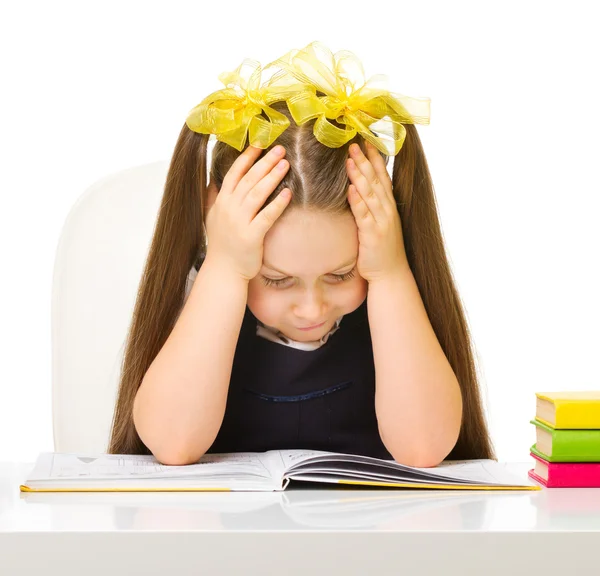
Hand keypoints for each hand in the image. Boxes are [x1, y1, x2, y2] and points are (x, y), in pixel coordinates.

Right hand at [204, 145, 291, 280]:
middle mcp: (228, 209)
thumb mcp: (213, 217)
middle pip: (248, 179)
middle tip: (280, 149)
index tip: (260, 143)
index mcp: (221, 201)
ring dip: (271, 177)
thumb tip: (214, 180)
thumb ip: (214, 197)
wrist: (223, 271)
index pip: (234, 173)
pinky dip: (277, 203)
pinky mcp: (251, 236)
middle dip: (264, 162)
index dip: (247, 157)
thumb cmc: (223, 245)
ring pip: (256, 193)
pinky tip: (288, 193)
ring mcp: (239, 222)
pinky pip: (266, 216)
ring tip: (286, 164)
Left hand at [346, 141, 408, 282]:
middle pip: (376, 180)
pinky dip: (358, 200)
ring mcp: (382, 222)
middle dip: (365, 160)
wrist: (390, 274)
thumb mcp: (378, 224)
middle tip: (354, 143)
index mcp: (389, 207)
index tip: (367, 141)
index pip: (382, 177)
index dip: (375, 159)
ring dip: (360, 175)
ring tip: (350, 159)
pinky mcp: (373, 235)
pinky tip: (351, 188)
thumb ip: (370, 207)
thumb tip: (357, 190)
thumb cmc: (381, 250)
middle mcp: (387, 211)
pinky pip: (364, 214)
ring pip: (370, 193)